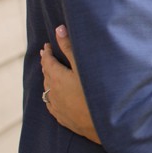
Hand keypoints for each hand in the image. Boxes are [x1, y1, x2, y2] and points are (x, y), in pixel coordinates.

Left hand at [41, 25, 101, 144]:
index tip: (47, 46)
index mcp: (58, 78)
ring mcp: (58, 108)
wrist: (105, 123)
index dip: (47, 52)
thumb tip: (58, 29)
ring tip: (49, 74)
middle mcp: (54, 93)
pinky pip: (51, 105)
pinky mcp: (64, 119)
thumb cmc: (96, 91)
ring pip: (47, 91)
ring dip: (48, 80)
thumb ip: (70, 47)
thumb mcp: (84, 66)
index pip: (48, 62)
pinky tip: (54, 98)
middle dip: (46, 64)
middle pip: (46, 75)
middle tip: (47, 56)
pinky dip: (51, 96)